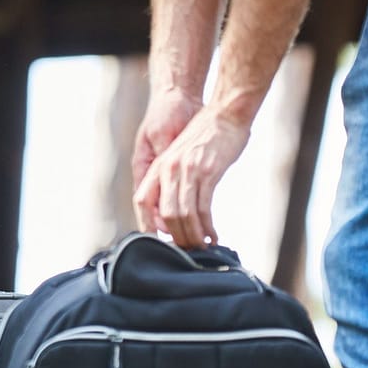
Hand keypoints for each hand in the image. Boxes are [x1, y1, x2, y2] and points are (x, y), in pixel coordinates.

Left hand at [133, 98, 248, 247]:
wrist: (226, 115)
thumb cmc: (206, 137)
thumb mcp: (181, 156)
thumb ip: (174, 178)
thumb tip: (173, 207)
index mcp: (158, 166)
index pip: (142, 200)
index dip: (145, 223)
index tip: (156, 242)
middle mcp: (168, 169)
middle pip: (163, 214)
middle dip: (175, 237)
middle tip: (186, 252)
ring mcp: (187, 171)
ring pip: (182, 214)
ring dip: (192, 236)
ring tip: (201, 249)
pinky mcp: (207, 172)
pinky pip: (203, 208)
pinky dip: (207, 227)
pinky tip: (214, 237)